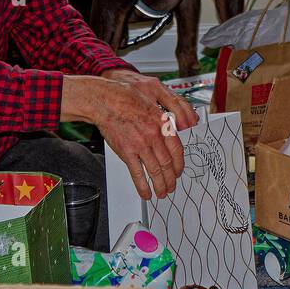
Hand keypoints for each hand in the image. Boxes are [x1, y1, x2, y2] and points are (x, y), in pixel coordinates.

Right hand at [59, 73, 193, 200]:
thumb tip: (184, 125)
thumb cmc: (127, 96)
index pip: (177, 149)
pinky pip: (137, 173)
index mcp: (163, 123)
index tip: (178, 170)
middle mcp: (154, 135)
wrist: (105, 99)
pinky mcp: (126, 151)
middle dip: (171, 178)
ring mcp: (141, 145)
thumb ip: (171, 112)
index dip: (179, 163)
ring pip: (155, 171)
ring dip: (160, 185)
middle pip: (168, 163)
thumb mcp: (156, 98)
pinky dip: (143, 186)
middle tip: (172, 186)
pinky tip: (146, 193)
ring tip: (162, 193)